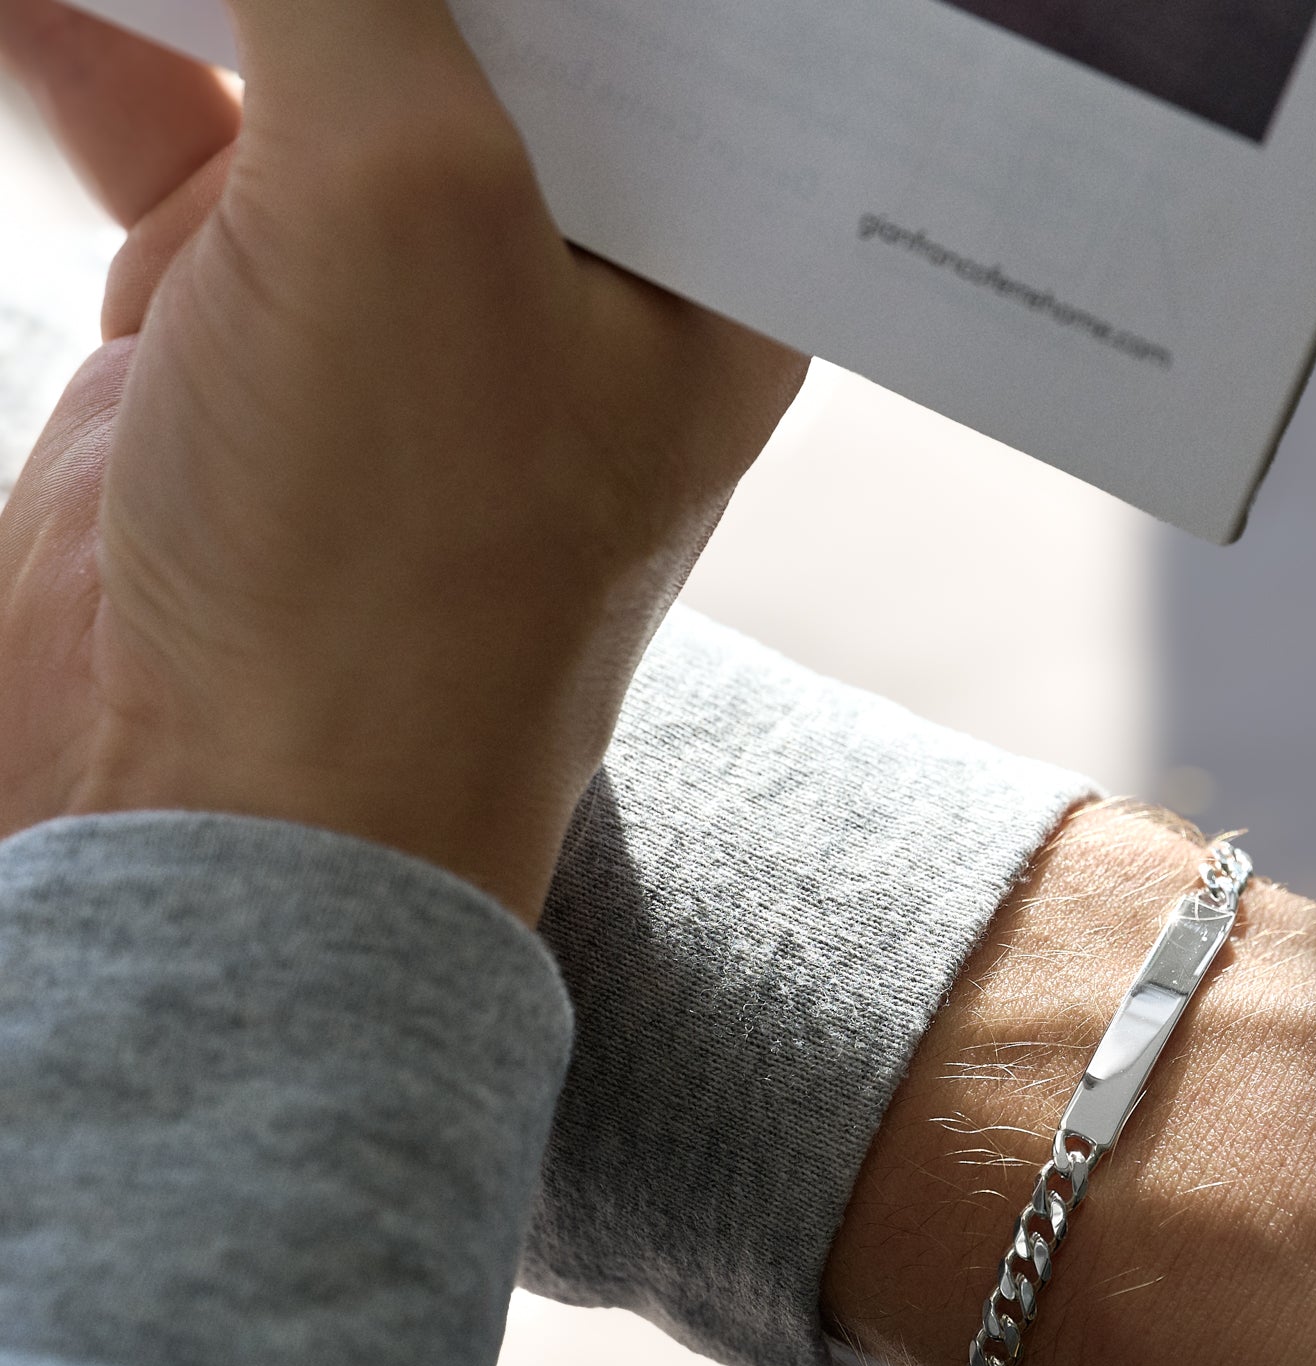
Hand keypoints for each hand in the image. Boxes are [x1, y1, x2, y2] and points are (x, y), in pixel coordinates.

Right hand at [0, 0, 801, 919]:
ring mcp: (394, 301)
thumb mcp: (407, 202)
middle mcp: (564, 277)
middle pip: (490, 16)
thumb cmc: (387, 570)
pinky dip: (101, 35)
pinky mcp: (237, 331)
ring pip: (307, 43)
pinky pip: (169, 118)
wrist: (221, 819)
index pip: (671, 19)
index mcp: (699, 270)